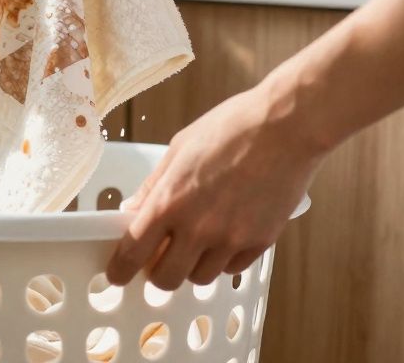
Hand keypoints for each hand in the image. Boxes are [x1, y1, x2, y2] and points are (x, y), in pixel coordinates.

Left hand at [106, 86, 325, 288]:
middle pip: (166, 279)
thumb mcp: (180, 147)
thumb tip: (133, 209)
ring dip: (192, 265)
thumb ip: (154, 185)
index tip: (117, 274)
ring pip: (200, 278)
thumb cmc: (232, 126)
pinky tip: (225, 236)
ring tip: (197, 241)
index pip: (134, 251)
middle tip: (160, 257)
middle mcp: (198, 227)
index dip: (120, 270)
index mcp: (170, 200)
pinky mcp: (260, 241)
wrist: (287, 125)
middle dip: (157, 272)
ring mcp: (231, 238)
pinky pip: (232, 268)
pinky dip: (223, 259)